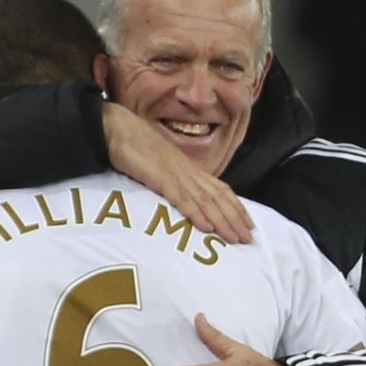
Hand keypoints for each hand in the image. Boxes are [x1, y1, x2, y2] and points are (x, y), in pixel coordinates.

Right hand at [102, 102, 253, 243]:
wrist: (116, 128)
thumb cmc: (134, 145)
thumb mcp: (158, 164)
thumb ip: (171, 179)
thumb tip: (180, 196)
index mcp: (187, 168)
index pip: (219, 189)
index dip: (235, 206)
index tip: (246, 222)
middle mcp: (187, 171)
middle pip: (218, 197)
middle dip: (235, 218)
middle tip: (249, 237)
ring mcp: (175, 174)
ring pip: (206, 201)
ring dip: (223, 221)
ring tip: (235, 238)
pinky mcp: (161, 178)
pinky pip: (182, 199)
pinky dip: (197, 214)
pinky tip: (207, 227)